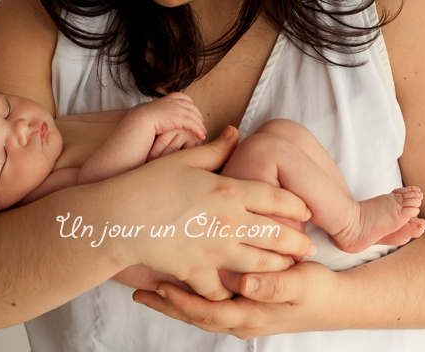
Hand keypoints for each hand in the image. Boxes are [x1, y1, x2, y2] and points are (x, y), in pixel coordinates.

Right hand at [106, 126, 315, 301]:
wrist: (116, 218)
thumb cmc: (148, 183)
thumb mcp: (185, 160)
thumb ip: (216, 149)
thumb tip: (236, 132)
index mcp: (229, 191)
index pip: (278, 199)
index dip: (298, 206)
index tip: (306, 212)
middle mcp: (229, 222)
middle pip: (278, 235)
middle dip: (297, 243)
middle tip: (308, 248)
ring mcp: (214, 251)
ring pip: (260, 265)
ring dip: (278, 267)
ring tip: (286, 268)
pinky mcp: (197, 274)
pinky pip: (224, 290)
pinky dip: (233, 291)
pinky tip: (240, 288)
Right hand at [128, 92, 205, 141]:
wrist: (139, 121)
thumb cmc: (141, 120)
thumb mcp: (150, 112)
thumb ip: (158, 113)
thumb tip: (158, 119)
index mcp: (167, 99)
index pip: (182, 98)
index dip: (189, 105)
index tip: (192, 112)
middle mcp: (175, 102)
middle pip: (191, 106)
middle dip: (197, 115)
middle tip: (201, 123)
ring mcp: (178, 109)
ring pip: (194, 116)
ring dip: (200, 124)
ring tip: (203, 132)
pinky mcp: (181, 118)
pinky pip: (194, 124)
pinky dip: (199, 130)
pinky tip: (201, 136)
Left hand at [133, 261, 340, 338]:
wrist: (338, 303)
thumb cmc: (320, 291)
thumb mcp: (303, 286)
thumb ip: (276, 285)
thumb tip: (246, 284)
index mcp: (251, 314)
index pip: (207, 311)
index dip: (181, 301)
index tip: (158, 287)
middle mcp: (242, 319)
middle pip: (196, 315)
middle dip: (167, 304)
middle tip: (138, 291)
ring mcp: (243, 314)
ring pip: (201, 310)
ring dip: (175, 301)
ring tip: (149, 289)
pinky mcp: (246, 305)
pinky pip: (212, 304)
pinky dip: (192, 296)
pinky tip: (180, 283)